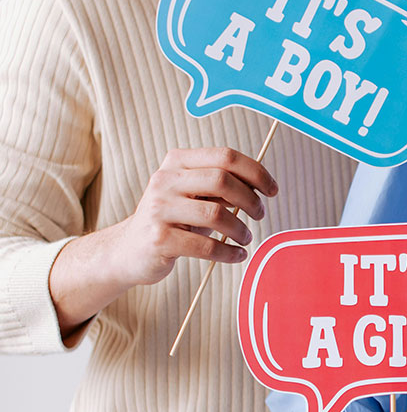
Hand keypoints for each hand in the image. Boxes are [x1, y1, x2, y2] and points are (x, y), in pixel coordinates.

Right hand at [49, 146, 277, 340]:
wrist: (129, 250)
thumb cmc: (172, 220)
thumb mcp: (193, 196)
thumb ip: (220, 187)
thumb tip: (259, 186)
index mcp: (176, 162)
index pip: (225, 156)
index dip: (255, 171)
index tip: (271, 190)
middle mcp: (165, 180)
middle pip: (222, 180)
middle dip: (250, 199)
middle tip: (260, 214)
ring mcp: (159, 209)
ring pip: (216, 214)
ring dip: (240, 229)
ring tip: (246, 238)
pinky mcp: (160, 239)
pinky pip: (206, 246)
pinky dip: (229, 253)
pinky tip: (238, 255)